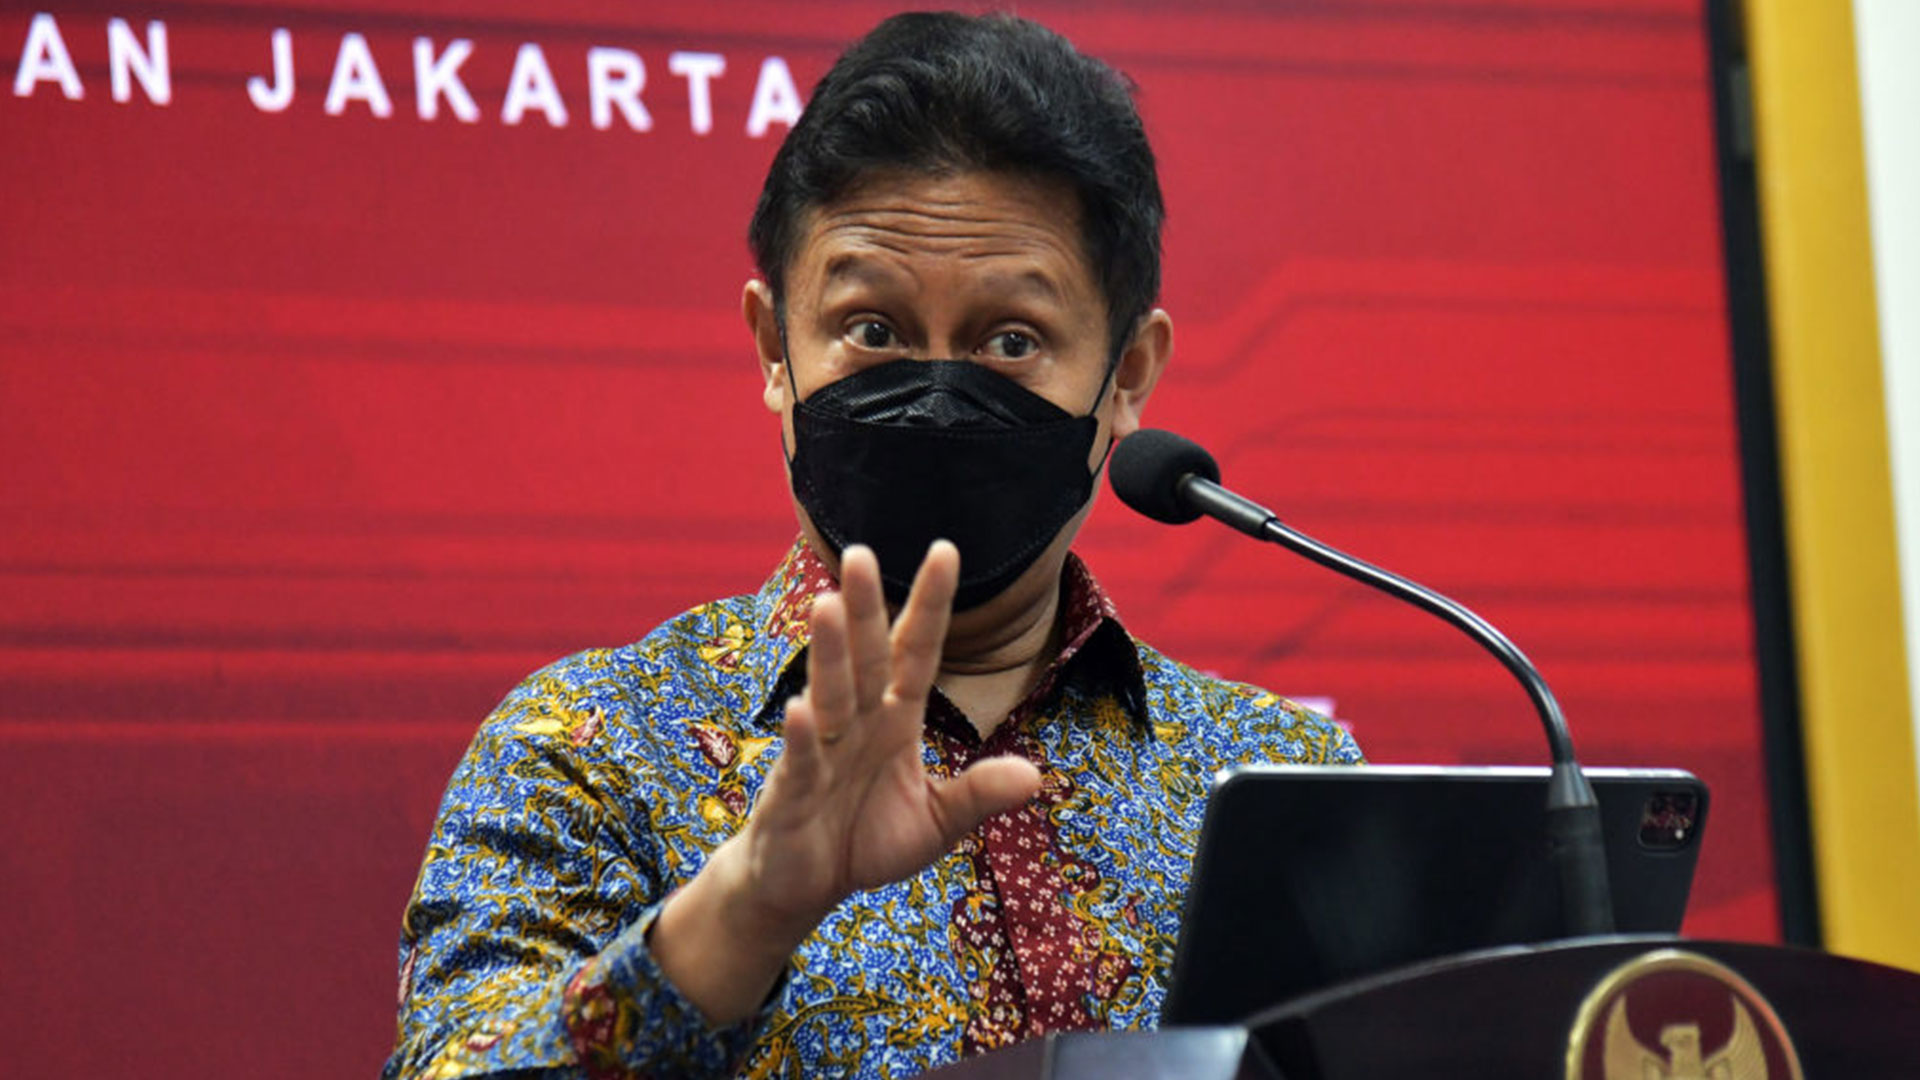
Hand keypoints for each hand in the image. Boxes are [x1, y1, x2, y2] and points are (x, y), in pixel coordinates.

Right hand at [652, 541, 1041, 1022]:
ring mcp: (821, 752)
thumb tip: (1035, 775)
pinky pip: (802, 760)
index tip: (945, 551)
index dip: (930, 606)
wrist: (803, 885)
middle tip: (861, 553)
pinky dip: (804, 737)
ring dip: (830, 652)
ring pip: (830, 694)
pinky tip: (804, 709)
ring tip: (829, 604)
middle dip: (865, 608)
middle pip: (865, 658)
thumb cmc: (867, 840)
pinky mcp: (790, 793)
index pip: (916, 653)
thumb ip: (978, 795)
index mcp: (894, 720)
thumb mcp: (936, 821)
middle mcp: (857, 723)